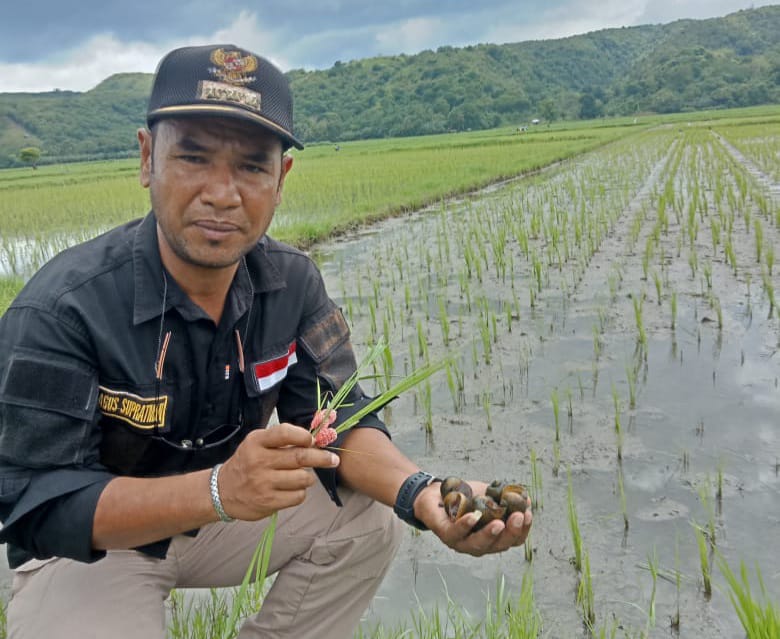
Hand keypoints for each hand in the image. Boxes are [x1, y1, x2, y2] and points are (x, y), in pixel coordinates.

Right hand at [216, 423, 339, 520]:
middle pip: (300, 457)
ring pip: (303, 478)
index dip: (303, 436)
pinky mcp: (268, 502)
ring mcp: (263, 483)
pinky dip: (300, 492)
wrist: (222, 491)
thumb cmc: (247, 462)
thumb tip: (314, 440)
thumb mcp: (257, 444)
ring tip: (303, 476)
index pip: (285, 433)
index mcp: (257, 442)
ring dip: (309, 477)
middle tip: (333, 459)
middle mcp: (259, 461)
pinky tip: (292, 489)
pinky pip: (297, 496)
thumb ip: (281, 440)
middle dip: (322, 458)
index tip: (312, 440)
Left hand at [415, 480, 532, 555]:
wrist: (436, 494)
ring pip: (478, 544)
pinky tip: (474, 516)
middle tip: (517, 516)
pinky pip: (457, 533)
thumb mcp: (489, 496)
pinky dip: (466, 525)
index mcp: (493, 537)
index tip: (527, 514)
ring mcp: (462, 543)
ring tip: (499, 523)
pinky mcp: (445, 535)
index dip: (522, 529)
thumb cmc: (465, 498)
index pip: (513, 540)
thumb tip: (527, 501)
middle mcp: (479, 545)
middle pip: (499, 545)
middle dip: (510, 532)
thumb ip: (506, 499)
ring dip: (490, 534)